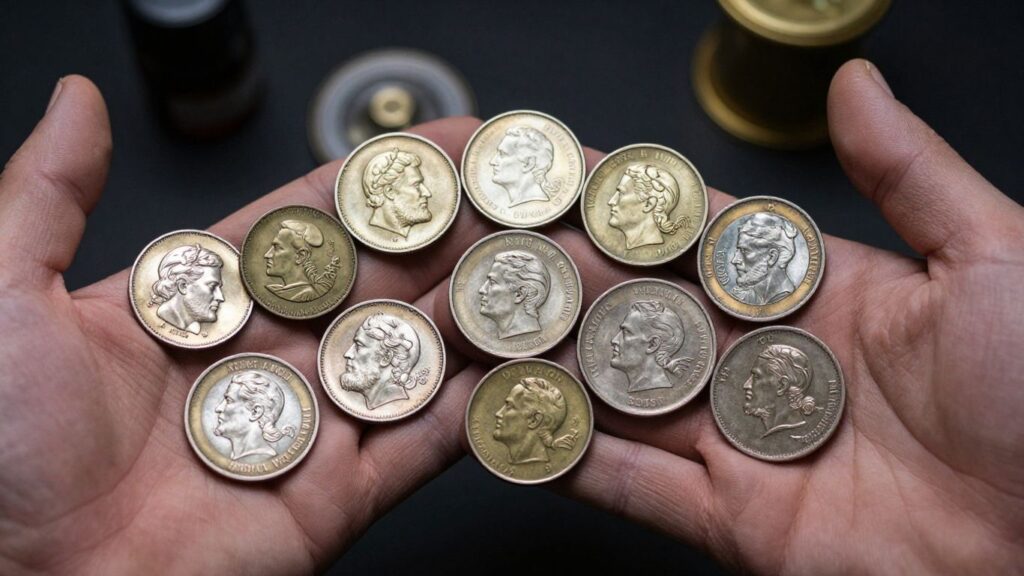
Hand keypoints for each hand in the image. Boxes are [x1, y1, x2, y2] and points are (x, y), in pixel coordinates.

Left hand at [0, 76, 499, 573]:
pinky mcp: (335, 498)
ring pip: (414, 358)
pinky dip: (477, 408)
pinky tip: (528, 366)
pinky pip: (420, 446)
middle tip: (523, 199)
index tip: (447, 146)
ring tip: (549, 267)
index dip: (382, 183)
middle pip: (381, 284)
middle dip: (454, 239)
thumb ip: (49, 195)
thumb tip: (77, 100)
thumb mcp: (4, 296)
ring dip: (481, 313)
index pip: (313, 225)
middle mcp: (264, 361)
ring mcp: (307, 430)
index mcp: (199, 307)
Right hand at [432, 60, 1018, 573]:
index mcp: (818, 296)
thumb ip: (908, 173)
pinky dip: (570, 461)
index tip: (555, 174)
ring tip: (475, 327)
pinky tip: (509, 425)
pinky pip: (635, 490)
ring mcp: (742, 446)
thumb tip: (855, 83)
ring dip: (551, 364)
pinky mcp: (734, 524)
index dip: (627, 205)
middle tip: (485, 244)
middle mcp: (765, 366)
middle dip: (565, 279)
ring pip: (623, 396)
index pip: (696, 237)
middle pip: (642, 314)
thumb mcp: (990, 259)